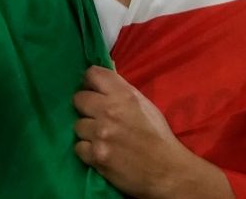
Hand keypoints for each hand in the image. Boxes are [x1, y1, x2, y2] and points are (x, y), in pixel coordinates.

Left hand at [73, 66, 234, 198]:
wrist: (167, 170)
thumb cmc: (158, 136)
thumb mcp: (144, 105)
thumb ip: (122, 93)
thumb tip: (103, 83)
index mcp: (124, 95)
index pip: (93, 74)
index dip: (90, 82)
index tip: (92, 90)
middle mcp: (109, 111)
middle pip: (78, 99)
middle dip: (86, 107)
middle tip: (96, 116)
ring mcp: (100, 134)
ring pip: (77, 125)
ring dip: (87, 131)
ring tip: (101, 138)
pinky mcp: (95, 156)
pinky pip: (78, 147)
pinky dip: (87, 151)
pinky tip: (100, 152)